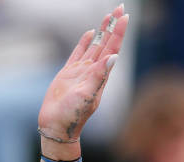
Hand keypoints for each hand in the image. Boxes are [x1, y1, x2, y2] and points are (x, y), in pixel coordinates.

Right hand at [37, 5, 128, 142]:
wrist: (58, 127)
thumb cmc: (73, 115)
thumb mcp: (87, 95)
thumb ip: (98, 76)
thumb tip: (113, 58)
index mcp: (101, 75)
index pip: (113, 49)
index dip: (119, 32)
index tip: (125, 16)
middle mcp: (94, 71)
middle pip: (107, 43)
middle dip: (113, 26)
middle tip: (120, 8)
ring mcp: (82, 71)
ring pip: (95, 45)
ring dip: (103, 30)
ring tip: (109, 15)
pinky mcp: (69, 73)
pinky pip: (79, 53)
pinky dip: (85, 42)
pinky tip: (91, 33)